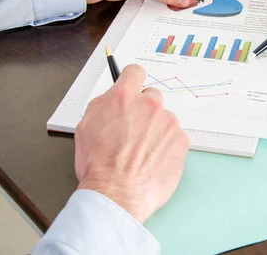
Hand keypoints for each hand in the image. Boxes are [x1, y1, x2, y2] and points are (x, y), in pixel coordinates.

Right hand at [74, 64, 188, 222]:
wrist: (117, 195)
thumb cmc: (98, 165)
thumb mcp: (85, 127)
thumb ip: (102, 105)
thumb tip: (111, 98)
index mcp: (123, 98)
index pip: (134, 72)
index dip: (132, 80)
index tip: (133, 87)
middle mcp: (149, 105)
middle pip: (152, 96)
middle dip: (144, 109)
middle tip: (134, 131)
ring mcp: (168, 122)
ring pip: (163, 119)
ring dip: (155, 130)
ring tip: (141, 153)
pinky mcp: (181, 140)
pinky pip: (174, 137)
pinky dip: (166, 146)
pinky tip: (153, 161)